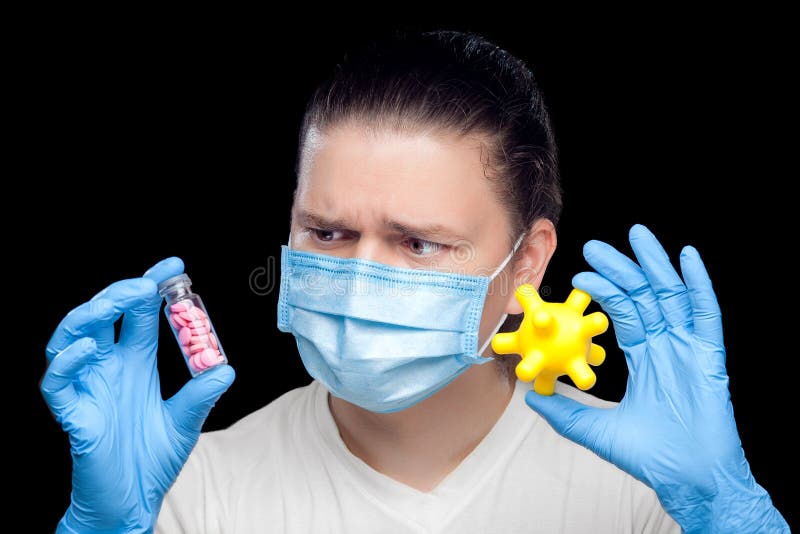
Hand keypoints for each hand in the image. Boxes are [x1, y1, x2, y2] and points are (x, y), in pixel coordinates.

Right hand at [40, 258, 235, 532]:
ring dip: (88, 316)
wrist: (133, 499)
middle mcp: (109, 367)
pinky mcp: (73, 413)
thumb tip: (226, 369)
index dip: (152, 286)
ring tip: (112, 304)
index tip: (175, 266)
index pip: (139, 313)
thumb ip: (201, 395)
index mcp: (135, 361)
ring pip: (71, 338)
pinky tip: (87, 347)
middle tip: (144, 285)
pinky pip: (58, 383)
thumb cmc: (153, 458)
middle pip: (103, 316)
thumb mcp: (186, 421)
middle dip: (120, 293)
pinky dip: (67, 362)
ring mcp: (88, 386)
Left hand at [524, 225, 787, 532]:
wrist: (688, 479)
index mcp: (645, 357)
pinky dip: (698, 285)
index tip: (582, 273)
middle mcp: (667, 346)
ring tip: (637, 235)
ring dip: (655, 264)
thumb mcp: (596, 430)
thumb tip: (531, 397)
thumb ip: (565, 412)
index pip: (625, 312)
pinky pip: (705, 314)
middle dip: (622, 268)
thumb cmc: (651, 457)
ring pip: (671, 296)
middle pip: (645, 296)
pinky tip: (688, 258)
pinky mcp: (709, 356)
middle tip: (597, 245)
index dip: (605, 290)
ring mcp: (688, 348)